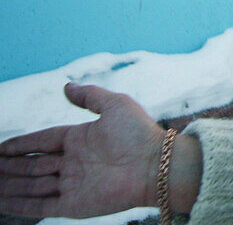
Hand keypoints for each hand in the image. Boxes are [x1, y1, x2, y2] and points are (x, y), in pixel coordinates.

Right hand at [0, 83, 163, 218]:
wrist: (156, 164)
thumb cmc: (139, 133)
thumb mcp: (115, 104)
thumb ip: (90, 96)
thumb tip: (66, 87)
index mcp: (81, 138)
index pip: (42, 141)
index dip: (20, 145)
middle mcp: (74, 162)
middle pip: (33, 165)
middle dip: (10, 167)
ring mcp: (73, 184)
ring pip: (32, 186)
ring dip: (10, 185)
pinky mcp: (74, 204)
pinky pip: (40, 205)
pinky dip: (19, 205)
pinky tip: (2, 202)